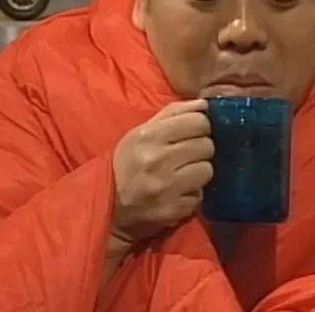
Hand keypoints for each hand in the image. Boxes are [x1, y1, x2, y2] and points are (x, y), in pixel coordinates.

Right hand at [111, 99, 213, 241]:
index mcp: (149, 136)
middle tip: (189, 153)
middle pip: (206, 145)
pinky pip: (199, 195)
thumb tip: (204, 104)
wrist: (107, 203)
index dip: (201, 125)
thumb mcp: (143, 130)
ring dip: (199, 171)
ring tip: (185, 172)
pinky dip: (192, 193)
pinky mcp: (173, 210)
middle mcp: (158, 160)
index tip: (195, 131)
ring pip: (207, 170)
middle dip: (201, 148)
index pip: (198, 122)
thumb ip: (174, 112)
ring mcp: (166, 187)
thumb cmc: (128, 160)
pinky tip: (179, 191)